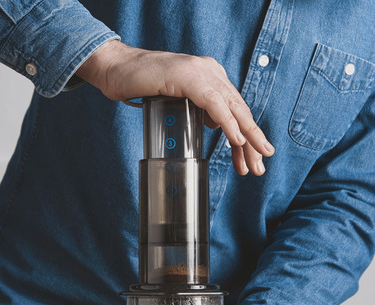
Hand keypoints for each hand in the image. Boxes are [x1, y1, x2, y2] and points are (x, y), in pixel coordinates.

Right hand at [76, 40, 273, 175]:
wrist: (114, 68)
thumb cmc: (141, 84)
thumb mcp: (178, 99)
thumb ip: (198, 108)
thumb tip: (214, 125)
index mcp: (211, 76)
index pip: (235, 109)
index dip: (246, 136)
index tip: (251, 159)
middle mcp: (210, 71)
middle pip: (239, 110)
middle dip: (252, 141)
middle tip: (259, 166)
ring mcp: (200, 72)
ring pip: (232, 107)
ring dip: (247, 136)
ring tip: (256, 158)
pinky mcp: (187, 76)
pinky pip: (213, 102)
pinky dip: (227, 122)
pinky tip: (236, 139)